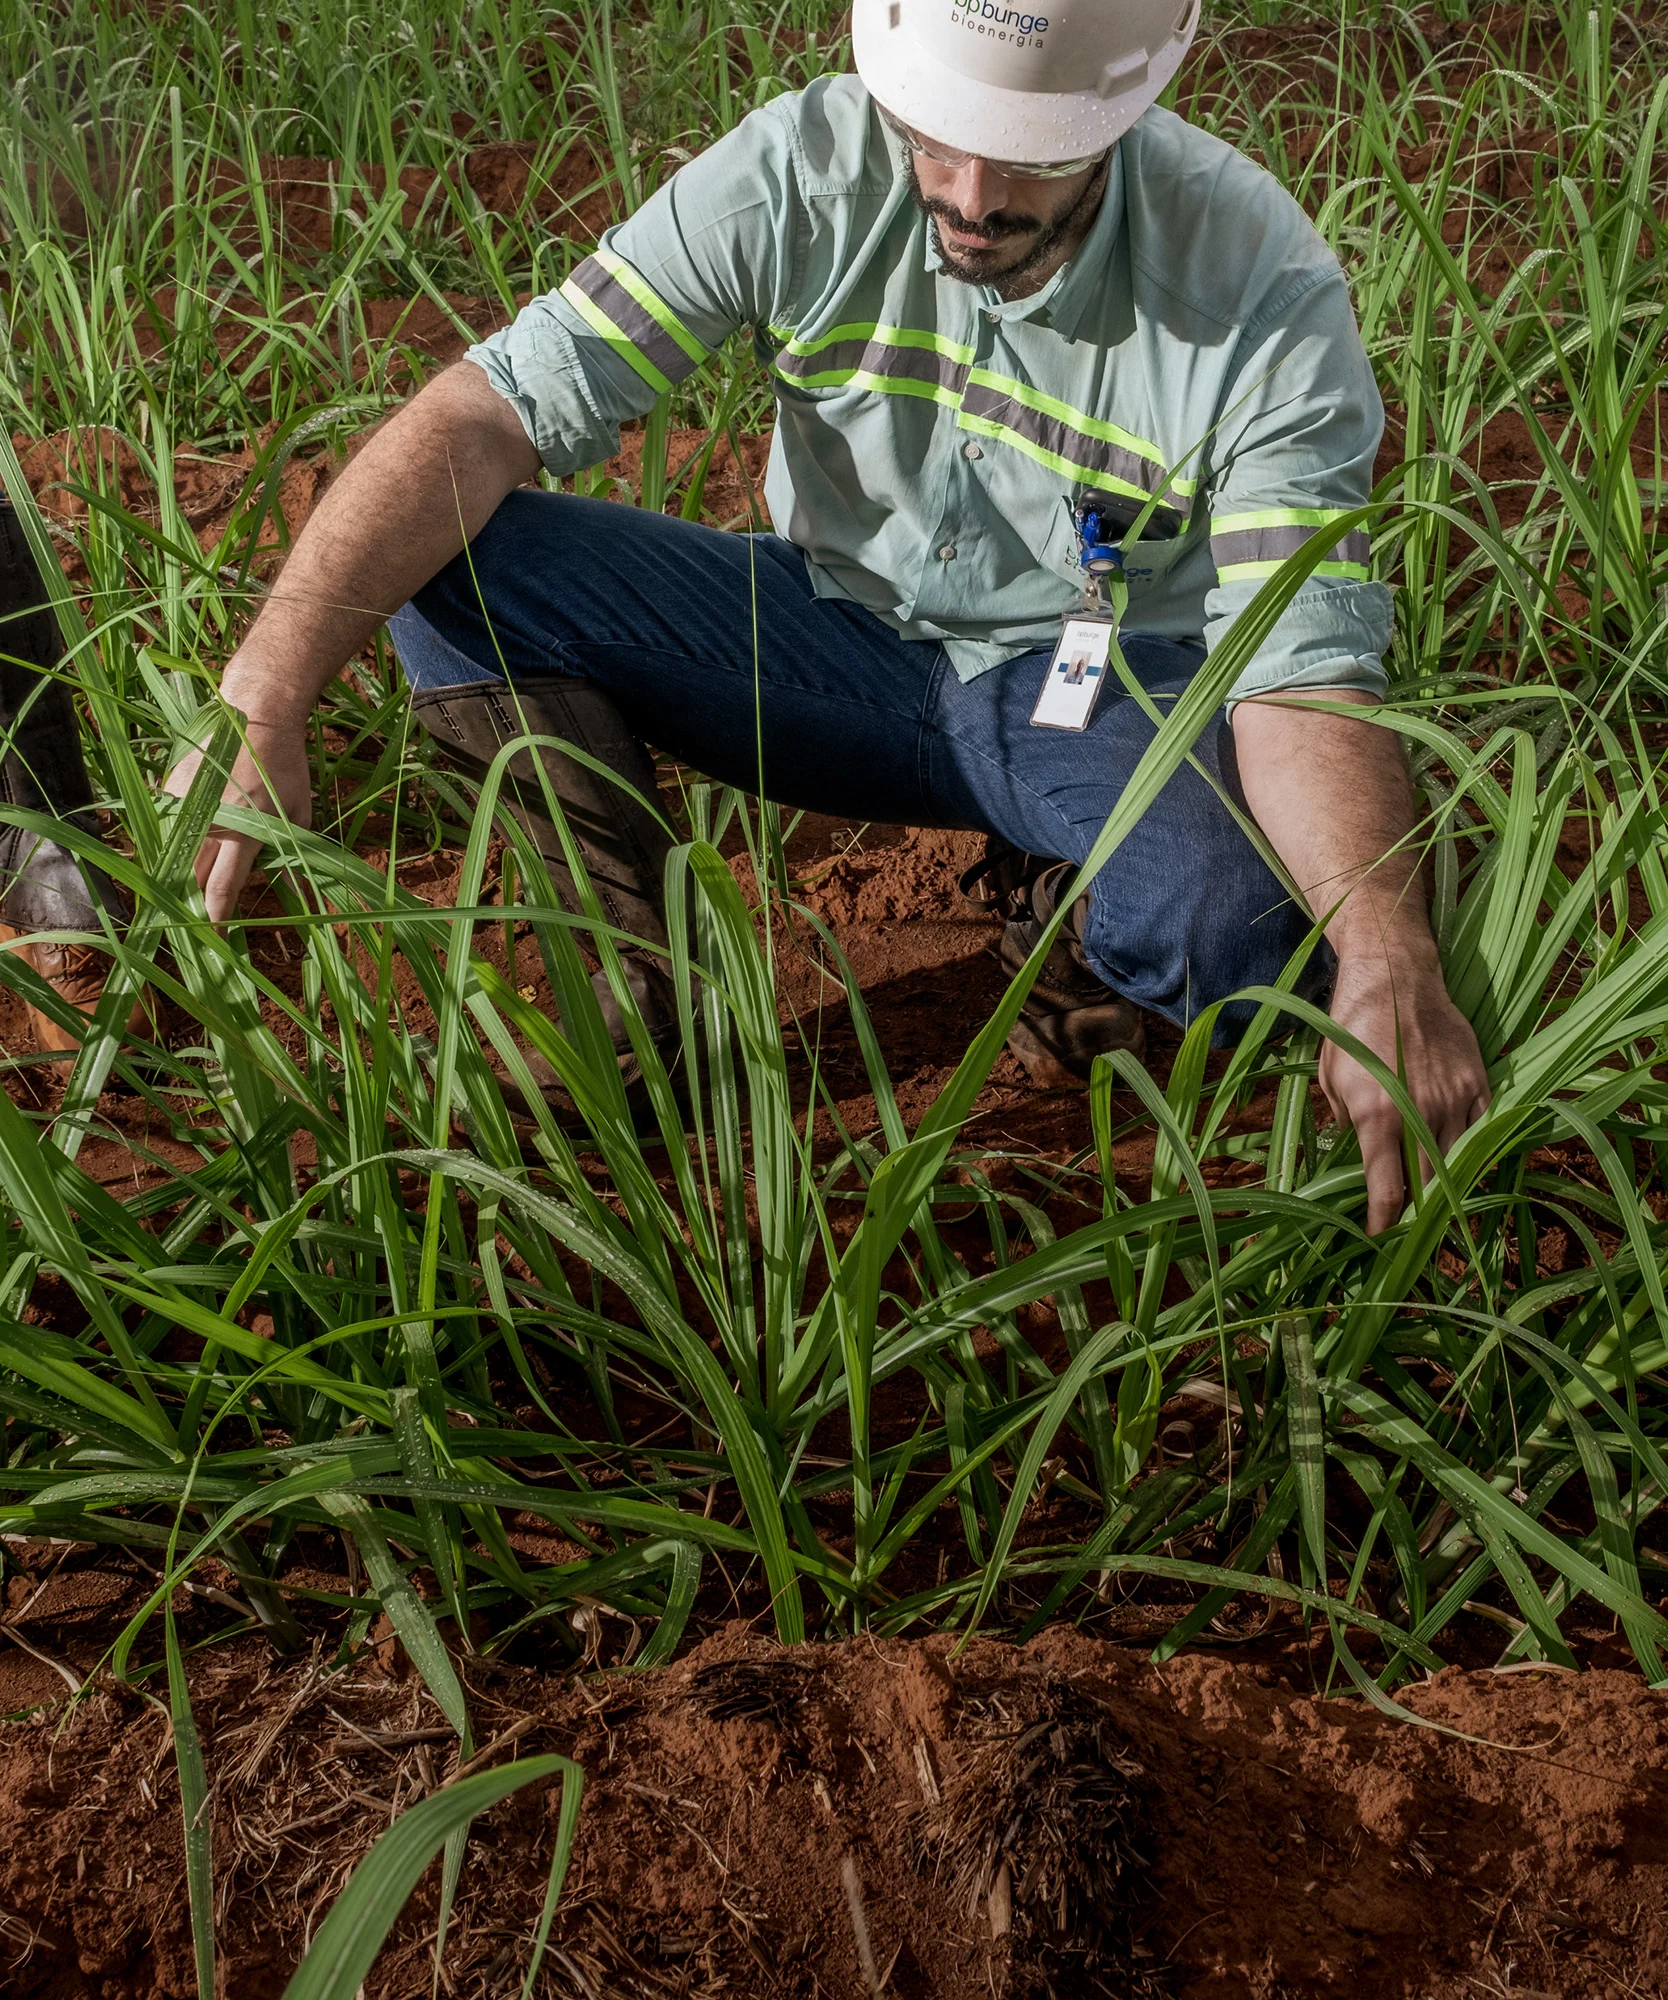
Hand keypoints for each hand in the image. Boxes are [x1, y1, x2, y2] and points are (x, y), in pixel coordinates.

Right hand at [164, 715, 311, 923]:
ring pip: (174, 856)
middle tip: (195, 929)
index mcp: (244, 831)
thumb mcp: (299, 812)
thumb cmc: (283, 765)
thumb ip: (292, 854)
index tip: (216, 938)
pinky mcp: (171, 791)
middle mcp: (210, 822)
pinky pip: (168, 830)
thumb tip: (294, 893)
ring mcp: (185, 806)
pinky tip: (178, 861)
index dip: (217, 916)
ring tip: (180, 903)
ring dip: (178, 880)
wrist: (251, 716)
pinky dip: (173, 848)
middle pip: (192, 877)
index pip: (223, 886)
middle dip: (192, 905)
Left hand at [1320, 945, 1490, 1235]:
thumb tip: (1357, 1153)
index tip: (1378, 1237)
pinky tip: (1466, 1164)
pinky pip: (1485, 1130)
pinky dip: (1476, 1152)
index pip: (1387, 1189)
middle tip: (1408, 1228)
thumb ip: (1346, 1121)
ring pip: (1460, 1161)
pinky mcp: (1478, 1081)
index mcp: (1378, 1116)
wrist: (1395, 977)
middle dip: (1418, 1212)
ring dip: (1448, 1186)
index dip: (1384, 1221)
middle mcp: (1421, 1113)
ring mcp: (1455, 1097)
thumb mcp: (1332, 1078)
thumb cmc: (1352, 1026)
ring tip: (1437, 1203)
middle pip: (1429, 1185)